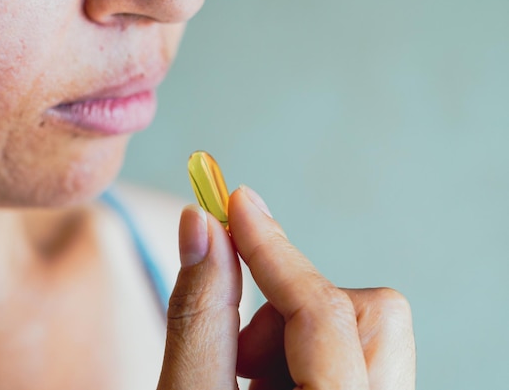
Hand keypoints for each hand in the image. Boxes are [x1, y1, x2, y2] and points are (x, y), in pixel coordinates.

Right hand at [158, 186, 414, 389]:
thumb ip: (198, 314)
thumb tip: (200, 227)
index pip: (321, 314)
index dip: (273, 249)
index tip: (236, 201)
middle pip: (373, 315)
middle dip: (295, 311)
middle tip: (242, 352)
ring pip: (367, 330)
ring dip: (296, 338)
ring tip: (251, 384)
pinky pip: (358, 352)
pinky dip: (307, 355)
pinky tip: (272, 389)